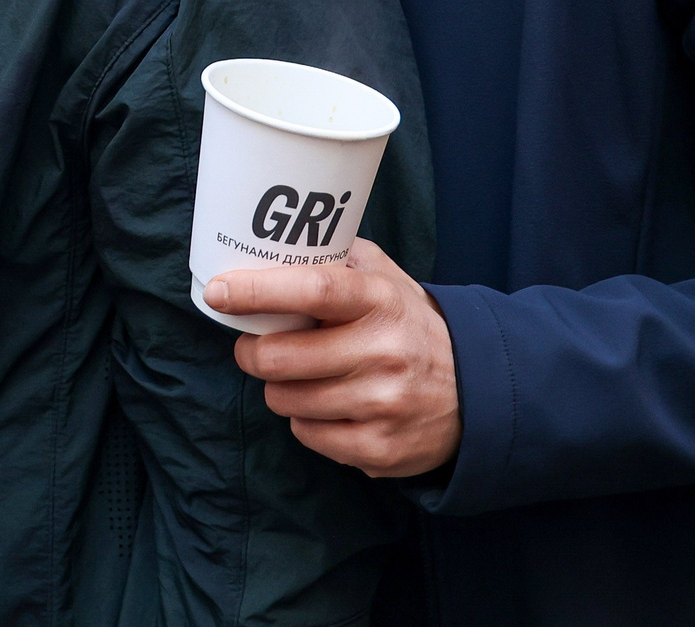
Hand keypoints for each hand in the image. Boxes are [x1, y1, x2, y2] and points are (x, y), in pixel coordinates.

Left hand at [204, 239, 461, 477]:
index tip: (220, 291)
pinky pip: (306, 434)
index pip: (313, 289)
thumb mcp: (385, 278)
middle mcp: (384, 351)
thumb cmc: (408, 325)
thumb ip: (336, 257)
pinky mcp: (378, 448)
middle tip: (254, 345)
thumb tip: (271, 244)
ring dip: (281, 387)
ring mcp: (382, 404)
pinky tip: (329, 405)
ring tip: (303, 375)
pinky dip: (306, 420)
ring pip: (286, 399)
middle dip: (253, 352)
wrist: (474, 390)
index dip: (258, 292)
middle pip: (281, 357)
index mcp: (380, 300)